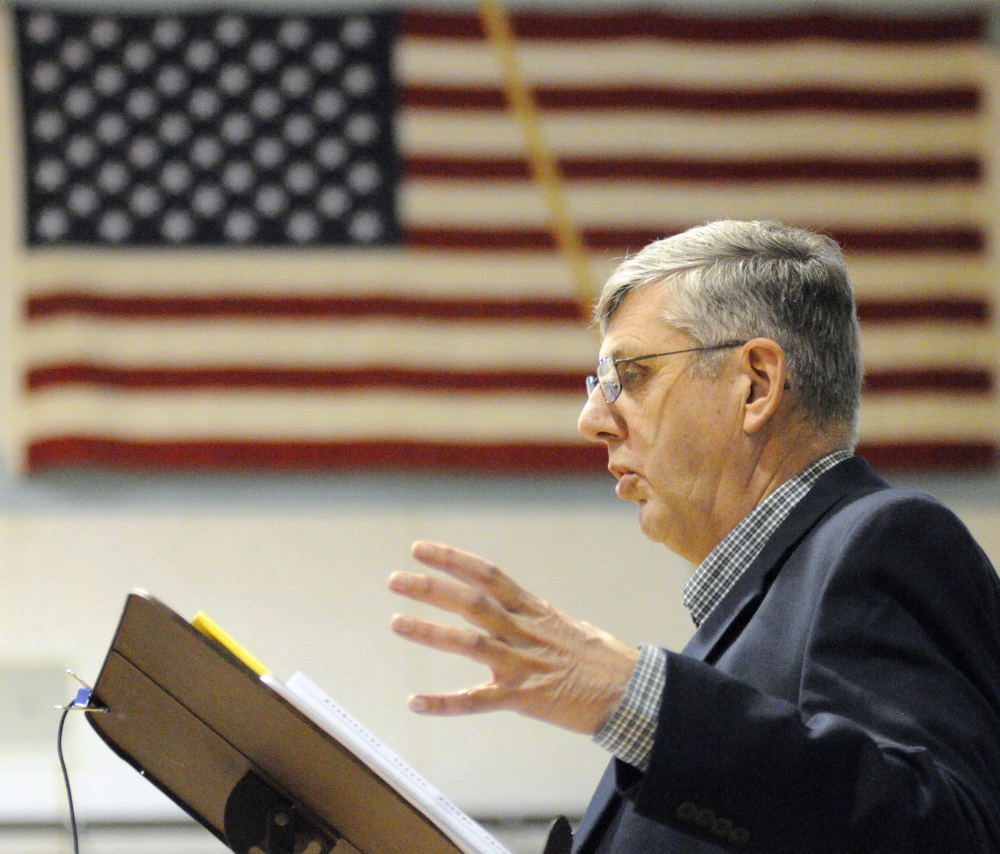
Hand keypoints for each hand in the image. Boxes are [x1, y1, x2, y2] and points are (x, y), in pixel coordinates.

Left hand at [388, 541, 639, 734]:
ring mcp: (524, 664)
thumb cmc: (604, 659)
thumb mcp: (568, 626)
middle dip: (432, 589)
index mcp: (534, 610)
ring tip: (397, 622)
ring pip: (470, 643)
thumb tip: (517, 607)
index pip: (488, 575)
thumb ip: (535, 617)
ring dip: (431, 632)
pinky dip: (445, 702)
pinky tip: (415, 702)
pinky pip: (479, 701)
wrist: (633, 692)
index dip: (453, 559)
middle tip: (396, 580)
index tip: (421, 549)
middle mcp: (525, 631)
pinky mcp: (525, 698)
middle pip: (472, 602)